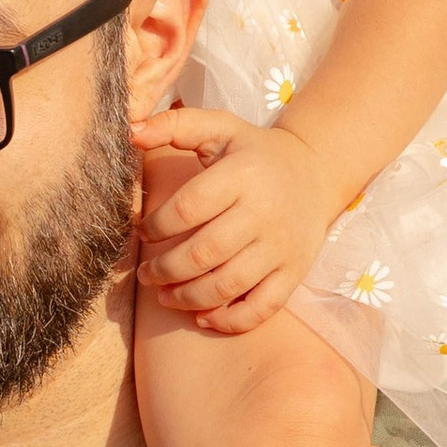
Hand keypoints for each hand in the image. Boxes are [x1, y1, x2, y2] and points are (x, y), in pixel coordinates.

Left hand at [131, 110, 337, 333]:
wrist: (316, 172)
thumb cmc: (254, 153)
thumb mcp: (219, 128)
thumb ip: (174, 126)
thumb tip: (130, 130)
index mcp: (242, 175)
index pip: (188, 208)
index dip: (156, 225)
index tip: (142, 232)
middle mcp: (264, 212)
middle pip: (203, 253)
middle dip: (164, 269)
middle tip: (144, 274)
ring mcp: (281, 246)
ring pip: (227, 285)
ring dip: (188, 298)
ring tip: (165, 296)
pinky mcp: (293, 272)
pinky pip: (261, 307)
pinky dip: (230, 320)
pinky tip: (204, 318)